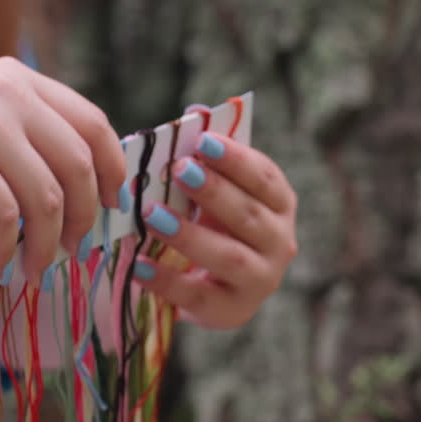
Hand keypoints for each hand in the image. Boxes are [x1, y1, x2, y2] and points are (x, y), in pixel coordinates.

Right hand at [0, 57, 124, 282]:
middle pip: (81, 165)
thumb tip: (70, 199)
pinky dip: (8, 250)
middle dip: (86, 218)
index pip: (93, 123)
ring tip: (31, 270)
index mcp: (15, 77)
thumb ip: (14, 140)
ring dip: (47, 245)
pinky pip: (7, 217)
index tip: (112, 208)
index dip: (113, 171)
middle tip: (73, 251)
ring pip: (49, 198)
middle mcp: (7, 89)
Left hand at [130, 130, 297, 328]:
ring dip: (191, 234)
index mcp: (280, 205)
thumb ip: (207, 156)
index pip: (265, 179)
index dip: (236, 160)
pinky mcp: (233, 311)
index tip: (202, 142)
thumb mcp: (216, 192)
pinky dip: (167, 280)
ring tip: (153, 215)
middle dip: (214, 192)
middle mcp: (280, 243)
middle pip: (250, 216)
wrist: (217, 289)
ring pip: (230, 257)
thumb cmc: (216, 226)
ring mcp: (261, 281)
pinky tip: (139, 264)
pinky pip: (199, 295)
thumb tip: (194, 110)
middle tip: (179, 170)